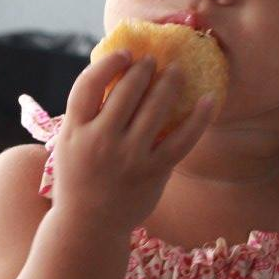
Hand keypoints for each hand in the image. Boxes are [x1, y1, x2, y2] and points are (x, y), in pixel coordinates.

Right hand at [51, 50, 216, 236]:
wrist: (88, 225)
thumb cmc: (80, 177)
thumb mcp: (69, 144)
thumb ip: (88, 114)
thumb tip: (118, 74)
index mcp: (74, 131)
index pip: (88, 85)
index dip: (108, 63)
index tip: (125, 53)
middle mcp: (101, 141)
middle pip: (126, 92)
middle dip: (144, 69)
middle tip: (154, 60)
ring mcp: (129, 157)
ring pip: (155, 108)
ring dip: (170, 82)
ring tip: (177, 71)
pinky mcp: (153, 172)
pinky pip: (182, 139)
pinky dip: (198, 118)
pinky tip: (209, 100)